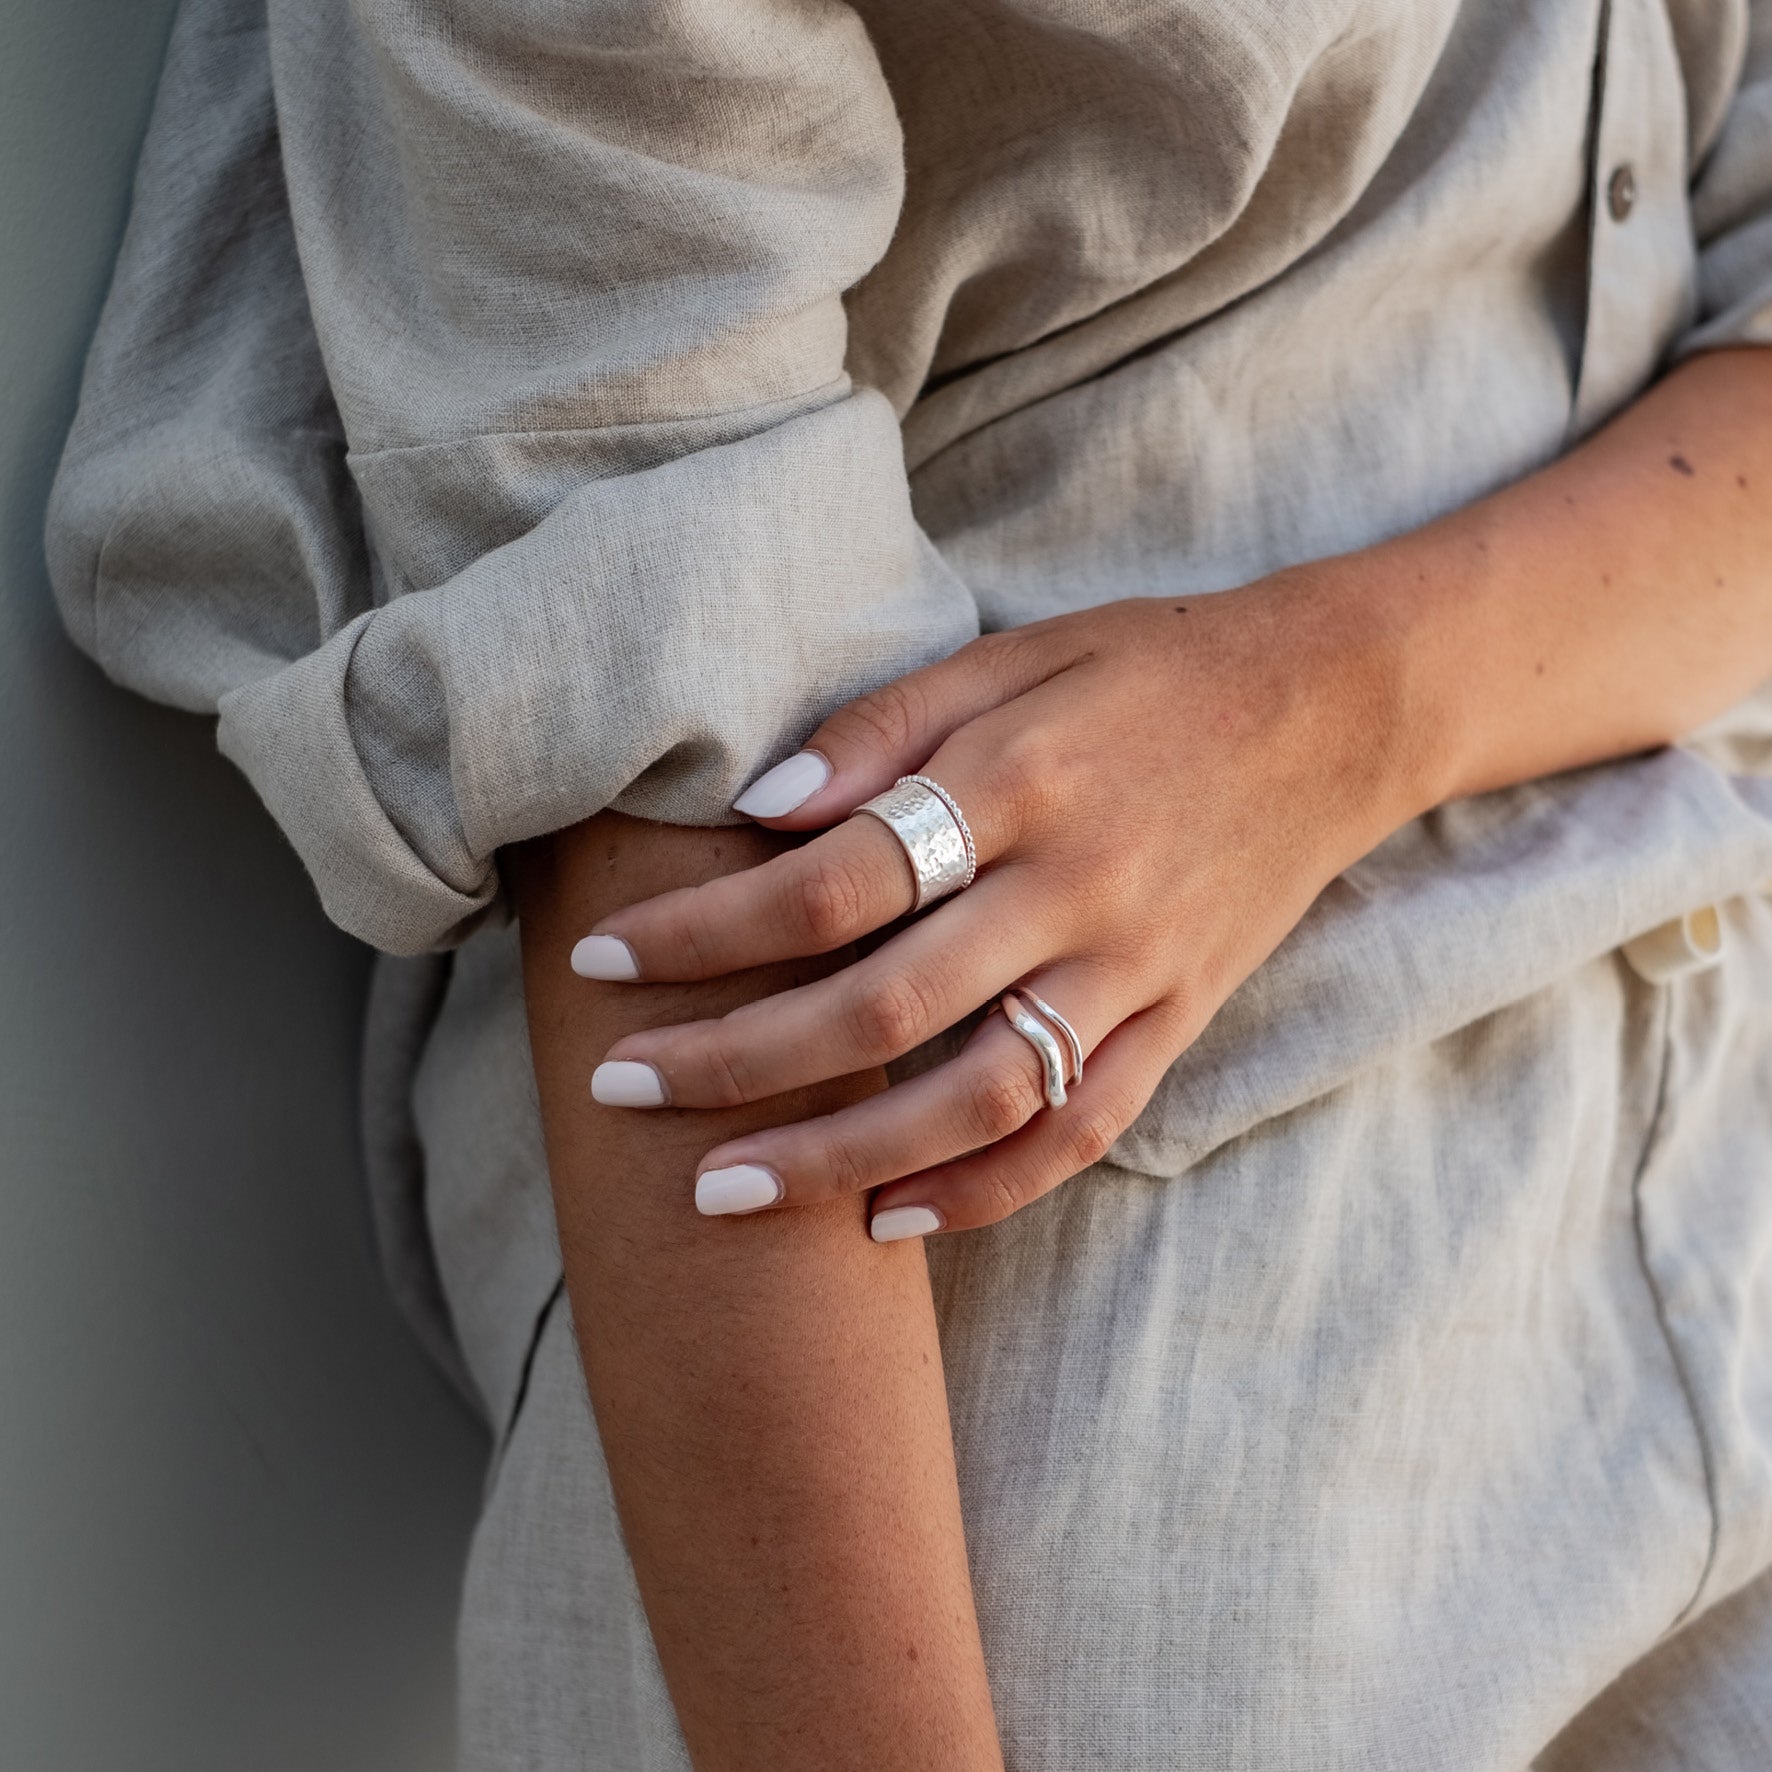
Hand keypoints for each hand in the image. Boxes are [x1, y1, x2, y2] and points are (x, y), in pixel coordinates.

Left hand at [574, 567, 1436, 1237]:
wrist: (1337, 708)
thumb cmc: (1152, 667)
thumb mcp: (1015, 652)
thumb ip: (885, 726)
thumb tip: (756, 808)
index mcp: (1022, 778)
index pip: (831, 879)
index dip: (704, 928)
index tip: (603, 961)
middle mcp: (1078, 886)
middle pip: (881, 1005)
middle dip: (733, 1060)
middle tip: (620, 1093)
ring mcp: (1137, 968)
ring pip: (976, 1096)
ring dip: (840, 1158)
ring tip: (722, 1193)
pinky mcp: (1180, 1022)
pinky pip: (1079, 1130)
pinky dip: (984, 1189)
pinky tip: (887, 1223)